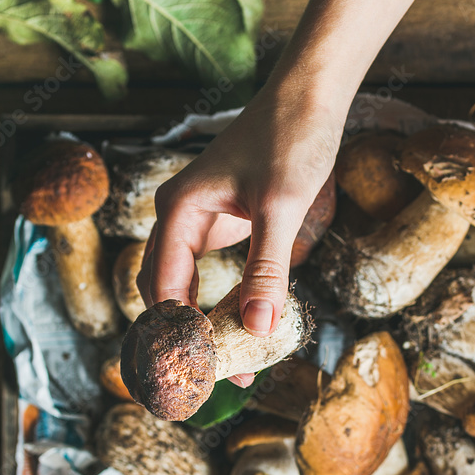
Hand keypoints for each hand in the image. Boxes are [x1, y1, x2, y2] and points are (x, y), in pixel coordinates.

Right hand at [138, 81, 345, 386]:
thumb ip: (267, 270)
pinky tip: (245, 328)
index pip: (162, 289)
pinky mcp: (225, 224)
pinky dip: (223, 304)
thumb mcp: (281, 207)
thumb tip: (258, 328)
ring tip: (231, 366)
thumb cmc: (291, 138)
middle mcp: (180, 218)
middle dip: (184, 336)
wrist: (311, 95)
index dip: (176, 334)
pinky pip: (213, 274)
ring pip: (186, 287)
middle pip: (165, 292)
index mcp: (178, 211)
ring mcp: (200, 221)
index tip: (198, 372)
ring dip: (203, 325)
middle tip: (211, 379)